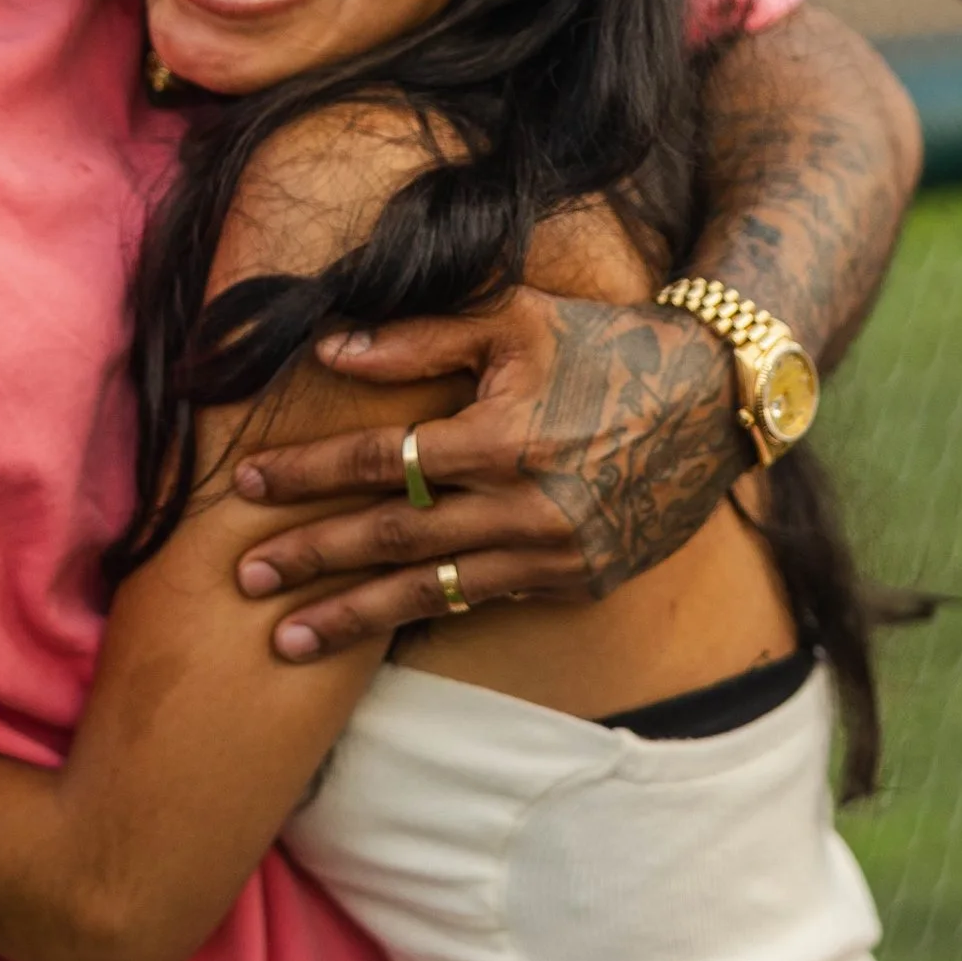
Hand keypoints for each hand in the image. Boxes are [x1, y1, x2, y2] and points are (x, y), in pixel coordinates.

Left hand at [231, 290, 741, 659]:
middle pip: (391, 540)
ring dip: (352, 618)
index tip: (245, 486)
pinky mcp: (576, 580)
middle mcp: (524, 507)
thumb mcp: (516, 318)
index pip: (378, 461)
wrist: (719, 400)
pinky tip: (376, 629)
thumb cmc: (609, 343)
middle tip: (243, 582)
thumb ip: (419, 339)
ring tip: (286, 642)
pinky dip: (427, 614)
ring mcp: (552, 554)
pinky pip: (484, 601)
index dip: (306, 474)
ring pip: (432, 593)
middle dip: (311, 561)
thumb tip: (331, 350)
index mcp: (501, 437)